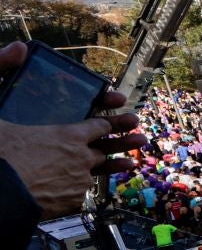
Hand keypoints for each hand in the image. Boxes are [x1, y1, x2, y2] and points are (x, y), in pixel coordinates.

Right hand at [0, 42, 145, 214]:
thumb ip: (0, 69)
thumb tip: (17, 47)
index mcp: (67, 135)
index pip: (96, 125)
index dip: (109, 120)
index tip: (124, 115)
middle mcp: (79, 157)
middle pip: (105, 148)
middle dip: (123, 140)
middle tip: (140, 136)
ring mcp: (77, 182)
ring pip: (98, 172)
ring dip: (115, 165)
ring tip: (131, 163)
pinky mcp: (69, 202)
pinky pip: (79, 192)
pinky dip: (82, 186)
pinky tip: (85, 186)